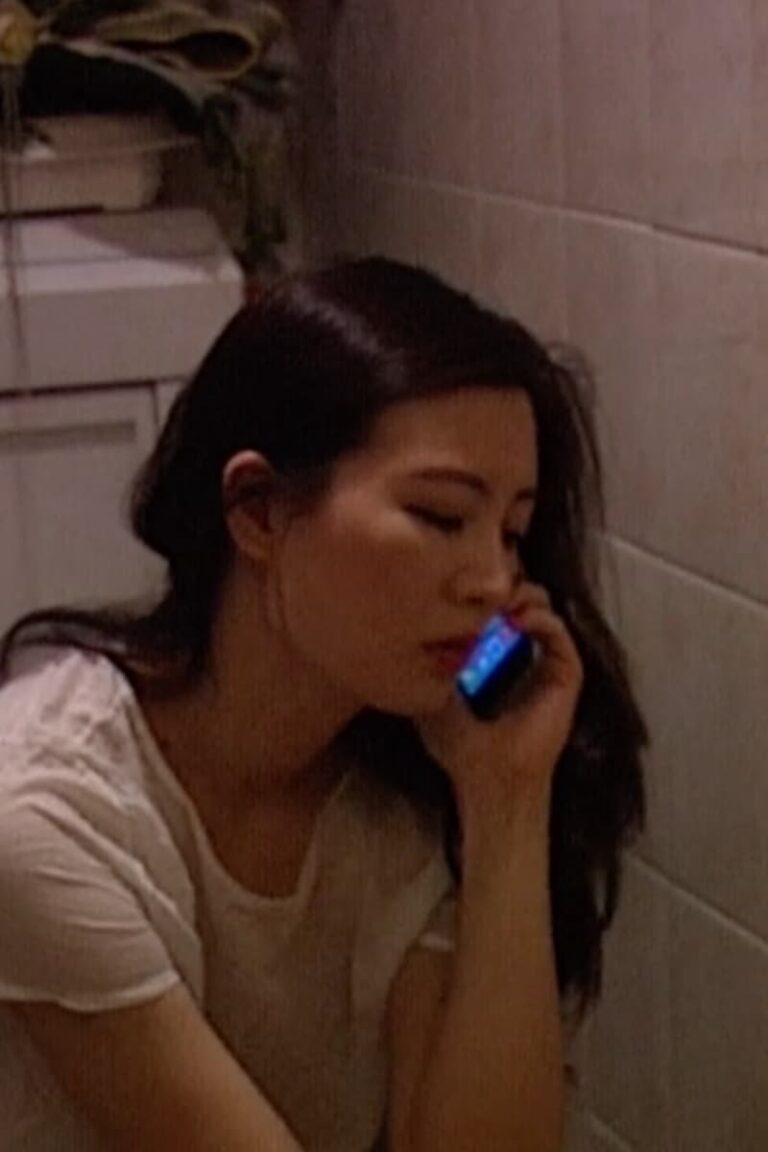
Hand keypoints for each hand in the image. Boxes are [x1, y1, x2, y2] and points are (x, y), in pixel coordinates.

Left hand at [412, 580, 583, 821]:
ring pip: (545, 609)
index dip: (486, 592)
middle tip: (484, 587)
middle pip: (525, 600)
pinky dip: (541, 618)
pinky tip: (518, 620)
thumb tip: (405, 629)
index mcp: (499, 657)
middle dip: (505, 586)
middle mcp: (527, 655)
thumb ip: (425, 664)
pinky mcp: (566, 677)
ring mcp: (549, 665)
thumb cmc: (459, 745)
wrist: (487, 777)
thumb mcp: (431, 693)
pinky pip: (561, 634)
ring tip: (500, 601)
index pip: (500, 608)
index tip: (463, 585)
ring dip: (524, 596)